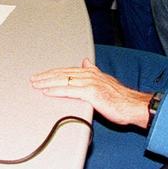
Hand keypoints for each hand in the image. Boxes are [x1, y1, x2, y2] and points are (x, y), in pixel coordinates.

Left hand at [30, 58, 152, 126]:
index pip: (67, 71)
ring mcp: (90, 83)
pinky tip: (47, 92)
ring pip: (63, 80)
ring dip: (47, 82)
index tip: (41, 75)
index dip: (53, 72)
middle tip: (33, 79)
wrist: (134, 106)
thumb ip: (93, 72)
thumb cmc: (121, 98)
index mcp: (91, 72)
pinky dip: (57, 90)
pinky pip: (70, 91)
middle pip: (62, 73)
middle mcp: (89, 75)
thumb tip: (85, 62)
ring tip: (36, 84)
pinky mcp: (91, 93)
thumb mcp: (105, 80)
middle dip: (46, 76)